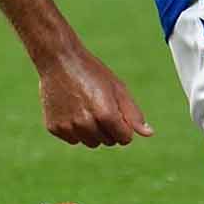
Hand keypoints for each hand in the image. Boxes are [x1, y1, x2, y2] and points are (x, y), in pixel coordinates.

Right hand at [38, 48, 153, 147]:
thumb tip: (149, 134)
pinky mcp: (54, 128)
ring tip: (86, 107)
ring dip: (92, 131)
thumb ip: (133, 114)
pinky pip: (73, 139)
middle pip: (108, 142)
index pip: (125, 139)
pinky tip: (71, 109)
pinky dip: (75, 129)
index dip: (124, 126)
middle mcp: (86, 124)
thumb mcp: (118, 89)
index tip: (118, 112)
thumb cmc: (93, 73)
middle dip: (109, 128)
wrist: (60, 61)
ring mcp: (68, 127)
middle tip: (100, 105)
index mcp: (106, 115)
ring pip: (90, 142)